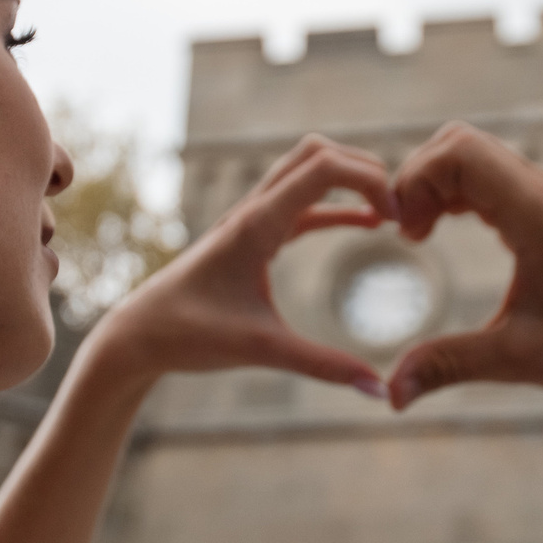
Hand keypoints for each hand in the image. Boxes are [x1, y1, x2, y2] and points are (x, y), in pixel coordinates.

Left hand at [82, 135, 394, 396]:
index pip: (323, 166)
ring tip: (394, 213)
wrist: (139, 335)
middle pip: (317, 153)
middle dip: (365, 168)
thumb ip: (324, 367)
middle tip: (403, 210)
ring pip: (307, 172)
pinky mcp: (253, 237)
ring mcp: (252, 220)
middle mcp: (254, 210)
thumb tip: (381, 390)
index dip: (369, 179)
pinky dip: (338, 206)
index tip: (398, 219)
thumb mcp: (262, 350)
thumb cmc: (189, 336)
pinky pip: (303, 206)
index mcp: (256, 224)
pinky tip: (367, 224)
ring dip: (350, 181)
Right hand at [384, 123, 542, 427]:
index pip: (460, 151)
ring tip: (419, 235)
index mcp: (539, 215)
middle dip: (419, 178)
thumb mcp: (520, 359)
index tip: (403, 231)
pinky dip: (461, 194)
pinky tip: (446, 232)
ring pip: (478, 158)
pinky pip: (496, 180)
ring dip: (439, 185)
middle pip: (461, 143)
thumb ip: (450, 365)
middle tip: (406, 233)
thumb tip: (390, 394)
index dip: (416, 178)